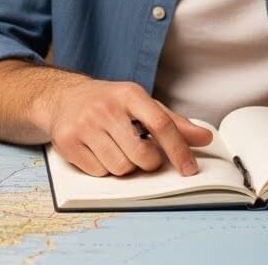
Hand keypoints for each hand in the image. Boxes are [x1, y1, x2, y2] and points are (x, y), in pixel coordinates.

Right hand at [39, 78, 212, 177]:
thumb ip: (174, 122)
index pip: (161, 124)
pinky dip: (104, 169)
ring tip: (117, 149)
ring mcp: (84, 125)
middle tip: (142, 153)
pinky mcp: (68, 142)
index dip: (179, 150)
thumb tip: (205, 138)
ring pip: (120, 167)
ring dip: (125, 166)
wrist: (62, 97)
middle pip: (142, 155)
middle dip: (148, 162)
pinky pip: (99, 172)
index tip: (189, 169)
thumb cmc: (109, 103)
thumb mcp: (141, 104)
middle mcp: (106, 108)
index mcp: (129, 94)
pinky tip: (99, 152)